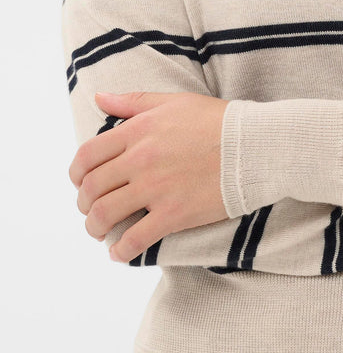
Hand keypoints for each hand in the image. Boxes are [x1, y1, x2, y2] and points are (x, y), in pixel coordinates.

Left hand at [68, 91, 229, 262]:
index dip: (77, 174)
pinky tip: (119, 254)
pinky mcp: (174, 214)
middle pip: (92, 187)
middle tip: (91, 210)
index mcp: (139, 130)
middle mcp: (141, 159)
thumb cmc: (219, 120)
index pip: (88, 155)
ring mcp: (156, 188)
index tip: (82, 183)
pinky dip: (120, 251)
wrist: (256, 145)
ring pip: (105, 215)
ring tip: (101, 232)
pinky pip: (134, 239)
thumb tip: (99, 98)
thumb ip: (134, 102)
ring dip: (95, 228)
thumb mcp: (175, 101)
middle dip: (84, 204)